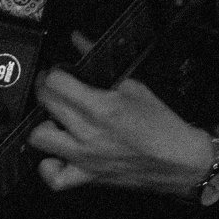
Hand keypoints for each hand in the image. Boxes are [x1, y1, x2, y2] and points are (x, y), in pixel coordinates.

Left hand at [28, 68, 212, 201]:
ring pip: (38, 139)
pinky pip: (54, 178)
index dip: (53, 72)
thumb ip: (102, 62)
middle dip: (45, 90)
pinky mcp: (87, 177)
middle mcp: (87, 133)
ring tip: (54, 119)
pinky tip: (56, 154)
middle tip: (55, 89)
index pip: (55, 83)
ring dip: (42, 125)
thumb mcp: (133, 85)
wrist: (179, 159)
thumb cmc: (160, 123)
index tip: (59, 72)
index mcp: (101, 108)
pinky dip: (49, 166)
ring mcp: (84, 158)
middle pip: (44, 104)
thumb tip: (80, 40)